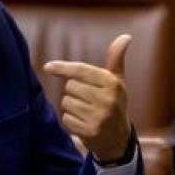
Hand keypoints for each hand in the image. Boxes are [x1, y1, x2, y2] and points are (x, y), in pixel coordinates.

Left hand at [43, 34, 132, 162]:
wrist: (119, 138)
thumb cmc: (114, 103)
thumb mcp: (117, 81)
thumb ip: (116, 58)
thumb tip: (126, 36)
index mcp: (112, 83)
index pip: (81, 70)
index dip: (63, 67)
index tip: (48, 66)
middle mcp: (107, 99)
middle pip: (71, 86)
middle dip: (75, 91)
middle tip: (88, 99)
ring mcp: (98, 116)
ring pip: (66, 102)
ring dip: (72, 106)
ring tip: (86, 111)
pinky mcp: (89, 131)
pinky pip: (66, 118)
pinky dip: (71, 120)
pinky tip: (84, 122)